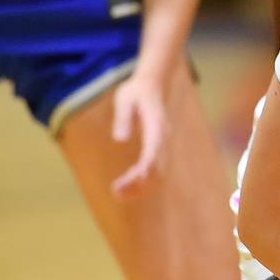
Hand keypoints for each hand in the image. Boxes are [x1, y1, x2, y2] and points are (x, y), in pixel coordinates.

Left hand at [109, 69, 170, 197]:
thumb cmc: (135, 91)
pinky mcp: (158, 150)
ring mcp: (162, 145)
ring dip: (141, 187)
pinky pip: (154, 171)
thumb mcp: (125, 98)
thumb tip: (119, 140)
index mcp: (156, 125)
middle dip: (139, 183)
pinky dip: (142, 183)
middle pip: (158, 167)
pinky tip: (125, 188)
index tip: (129, 181)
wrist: (152, 85)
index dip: (144, 168)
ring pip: (158, 173)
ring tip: (117, 194)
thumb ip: (123, 117)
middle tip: (116, 192)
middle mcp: (163, 138)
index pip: (154, 151)